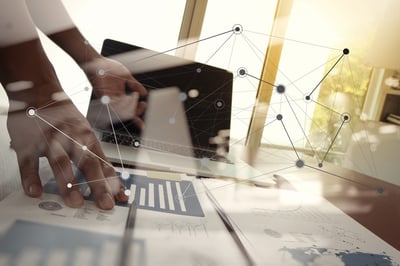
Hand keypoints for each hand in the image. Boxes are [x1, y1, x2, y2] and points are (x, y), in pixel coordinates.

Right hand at [7, 86, 127, 208]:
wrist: (40, 92)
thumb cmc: (65, 118)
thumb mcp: (86, 133)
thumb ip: (96, 157)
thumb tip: (111, 180)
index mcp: (87, 138)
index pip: (103, 163)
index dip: (112, 181)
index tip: (120, 197)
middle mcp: (71, 139)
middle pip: (87, 163)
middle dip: (98, 185)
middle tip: (105, 204)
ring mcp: (49, 141)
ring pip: (60, 162)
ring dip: (68, 183)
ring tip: (75, 202)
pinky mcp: (28, 144)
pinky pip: (29, 162)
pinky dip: (31, 177)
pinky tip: (34, 192)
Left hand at [83, 57, 146, 128]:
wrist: (98, 62)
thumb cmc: (110, 68)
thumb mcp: (127, 77)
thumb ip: (135, 85)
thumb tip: (144, 93)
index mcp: (121, 96)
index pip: (129, 110)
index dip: (137, 116)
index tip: (143, 122)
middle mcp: (114, 100)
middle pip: (126, 113)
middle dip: (136, 111)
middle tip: (143, 104)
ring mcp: (108, 99)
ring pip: (120, 111)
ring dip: (130, 107)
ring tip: (136, 98)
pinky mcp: (102, 96)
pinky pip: (112, 106)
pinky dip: (121, 104)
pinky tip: (127, 98)